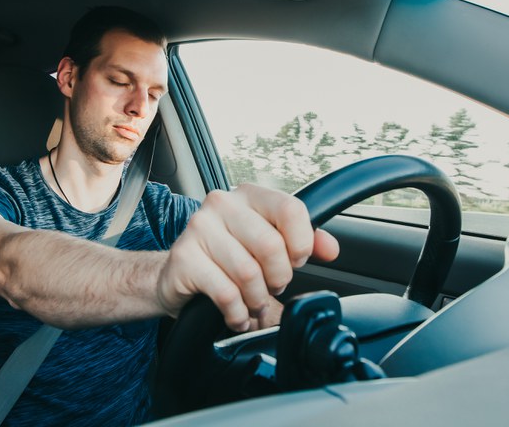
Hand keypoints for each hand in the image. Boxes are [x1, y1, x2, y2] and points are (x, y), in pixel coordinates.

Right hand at [157, 184, 338, 330]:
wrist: (179, 274)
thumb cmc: (228, 257)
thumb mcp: (267, 243)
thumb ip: (303, 241)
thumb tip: (330, 249)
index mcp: (248, 195)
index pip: (290, 209)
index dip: (301, 243)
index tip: (295, 260)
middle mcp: (222, 203)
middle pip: (270, 245)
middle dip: (278, 277)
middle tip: (272, 286)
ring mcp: (199, 228)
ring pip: (248, 272)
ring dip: (257, 298)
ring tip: (254, 302)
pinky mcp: (184, 258)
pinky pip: (225, 293)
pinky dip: (238, 312)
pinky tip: (237, 314)